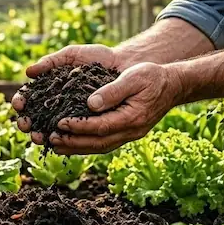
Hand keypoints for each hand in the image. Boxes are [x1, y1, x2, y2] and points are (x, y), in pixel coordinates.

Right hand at [11, 44, 126, 143]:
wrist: (123, 66)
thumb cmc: (96, 58)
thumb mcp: (72, 55)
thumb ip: (50, 61)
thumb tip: (29, 72)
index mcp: (49, 87)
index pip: (29, 97)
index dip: (21, 101)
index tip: (19, 103)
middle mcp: (57, 104)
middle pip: (35, 117)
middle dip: (26, 123)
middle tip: (25, 125)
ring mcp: (71, 116)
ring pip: (51, 130)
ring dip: (42, 136)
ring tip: (39, 137)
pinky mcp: (86, 126)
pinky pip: (73, 137)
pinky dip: (64, 142)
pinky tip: (58, 145)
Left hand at [48, 62, 184, 154]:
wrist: (172, 85)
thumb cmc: (152, 77)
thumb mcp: (134, 77)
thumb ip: (113, 90)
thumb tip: (91, 103)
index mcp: (133, 118)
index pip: (101, 126)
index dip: (79, 126)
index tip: (60, 123)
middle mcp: (131, 131)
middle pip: (98, 142)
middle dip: (73, 142)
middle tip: (51, 139)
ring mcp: (130, 135)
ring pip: (100, 147)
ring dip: (77, 148)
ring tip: (55, 145)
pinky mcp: (126, 133)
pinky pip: (104, 144)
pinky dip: (86, 145)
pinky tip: (72, 143)